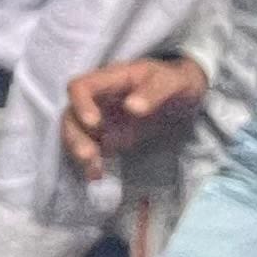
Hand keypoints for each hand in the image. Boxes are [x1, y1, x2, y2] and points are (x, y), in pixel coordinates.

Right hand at [62, 54, 207, 182]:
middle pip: (71, 115)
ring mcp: (100, 120)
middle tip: (89, 156)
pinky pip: (90, 150)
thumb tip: (132, 108)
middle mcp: (98, 100)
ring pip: (75, 134)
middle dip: (75, 136)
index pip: (80, 87)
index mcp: (110, 80)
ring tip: (95, 170)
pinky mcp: (106, 138)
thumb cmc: (175, 83)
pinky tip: (98, 175)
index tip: (95, 123)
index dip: (80, 104)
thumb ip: (154, 92)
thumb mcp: (173, 83)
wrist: (184, 97)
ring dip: (79, 152)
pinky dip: (90, 164)